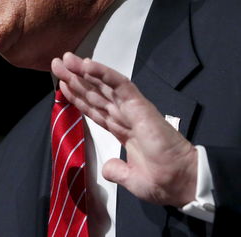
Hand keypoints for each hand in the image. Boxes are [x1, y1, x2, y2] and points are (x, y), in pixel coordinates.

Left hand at [52, 52, 197, 206]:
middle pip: (95, 93)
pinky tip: (88, 65)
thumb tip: (108, 168)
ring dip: (84, 71)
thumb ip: (118, 171)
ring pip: (104, 86)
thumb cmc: (163, 182)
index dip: (78, 96)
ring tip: (66, 58)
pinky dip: (104, 74)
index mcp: (123, 131)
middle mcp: (125, 116)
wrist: (183, 183)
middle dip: (75, 78)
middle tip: (57, 63)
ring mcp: (132, 109)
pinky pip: (121, 86)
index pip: (95, 109)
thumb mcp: (132, 180)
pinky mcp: (140, 107)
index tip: (62, 84)